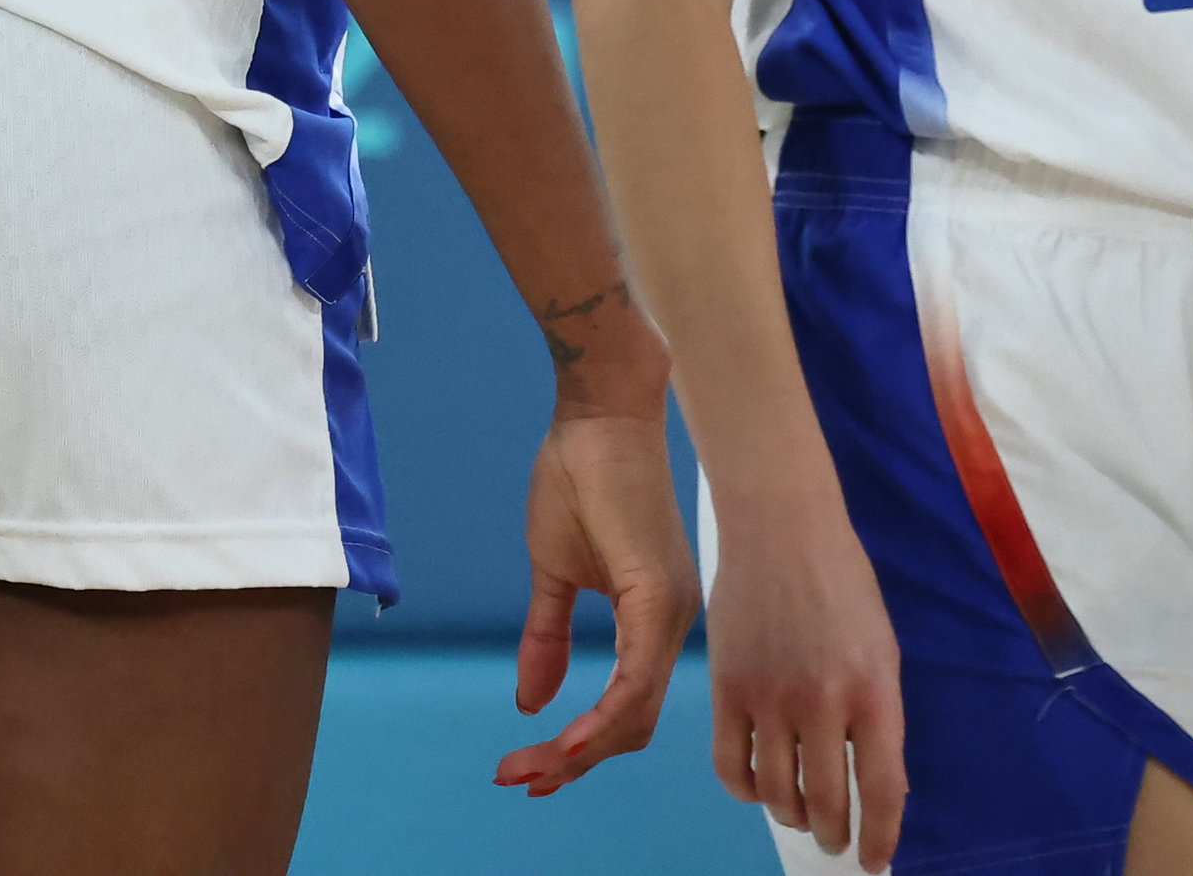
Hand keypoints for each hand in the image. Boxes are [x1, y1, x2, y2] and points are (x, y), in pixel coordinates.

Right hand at [502, 400, 699, 791]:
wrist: (597, 411)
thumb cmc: (581, 476)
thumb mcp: (554, 571)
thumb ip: (547, 636)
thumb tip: (532, 701)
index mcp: (655, 618)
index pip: (628, 709)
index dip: (583, 747)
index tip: (531, 769)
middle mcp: (674, 621)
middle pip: (634, 724)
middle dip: (575, 762)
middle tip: (519, 780)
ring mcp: (671, 610)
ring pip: (636, 712)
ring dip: (580, 750)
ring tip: (528, 769)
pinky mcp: (657, 594)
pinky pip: (635, 678)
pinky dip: (601, 719)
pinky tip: (568, 742)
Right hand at [707, 495, 904, 866]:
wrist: (781, 527)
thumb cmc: (843, 581)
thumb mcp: (881, 648)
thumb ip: (878, 713)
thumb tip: (874, 780)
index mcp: (874, 691)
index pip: (882, 790)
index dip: (881, 837)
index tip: (875, 861)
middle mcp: (822, 703)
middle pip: (826, 802)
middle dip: (833, 833)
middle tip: (834, 839)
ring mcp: (769, 698)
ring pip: (776, 792)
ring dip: (791, 815)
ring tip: (800, 813)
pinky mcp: (727, 690)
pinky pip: (731, 766)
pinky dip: (747, 790)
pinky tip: (759, 786)